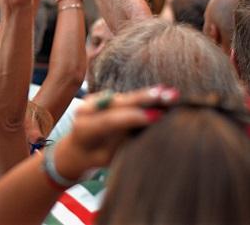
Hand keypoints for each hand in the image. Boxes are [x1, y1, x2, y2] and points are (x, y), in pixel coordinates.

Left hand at [53, 86, 177, 180]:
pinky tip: (162, 92)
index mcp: (84, 128)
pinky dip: (143, 97)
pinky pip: (124, 97)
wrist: (78, 149)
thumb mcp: (109, 156)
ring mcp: (92, 101)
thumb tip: (151, 132)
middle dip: (144, 99)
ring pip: (123, 98)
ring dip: (148, 96)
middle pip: (117, 103)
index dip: (134, 117)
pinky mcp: (101, 97)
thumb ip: (124, 143)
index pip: (111, 120)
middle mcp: (85, 110)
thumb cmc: (97, 157)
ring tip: (170, 93)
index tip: (157, 116)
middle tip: (167, 95)